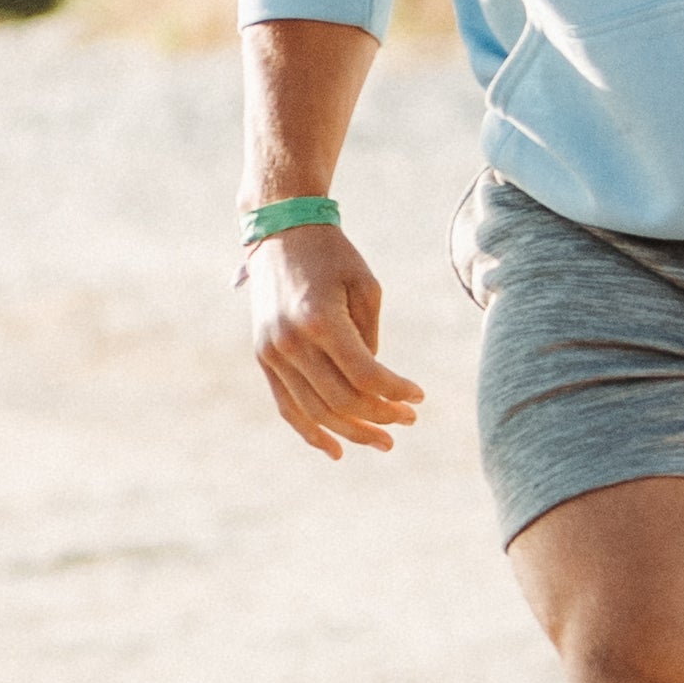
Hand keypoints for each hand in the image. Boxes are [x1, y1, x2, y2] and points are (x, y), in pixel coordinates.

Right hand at [243, 222, 423, 457]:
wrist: (280, 232)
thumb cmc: (332, 255)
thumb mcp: (365, 287)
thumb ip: (369, 338)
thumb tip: (373, 384)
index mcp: (321, 319)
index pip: (365, 374)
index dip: (396, 391)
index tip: (419, 396)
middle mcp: (291, 341)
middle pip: (342, 399)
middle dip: (380, 416)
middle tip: (409, 421)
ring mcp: (272, 352)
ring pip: (315, 411)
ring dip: (352, 431)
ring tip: (384, 442)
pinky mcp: (263, 357)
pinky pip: (287, 406)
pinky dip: (311, 432)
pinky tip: (336, 450)